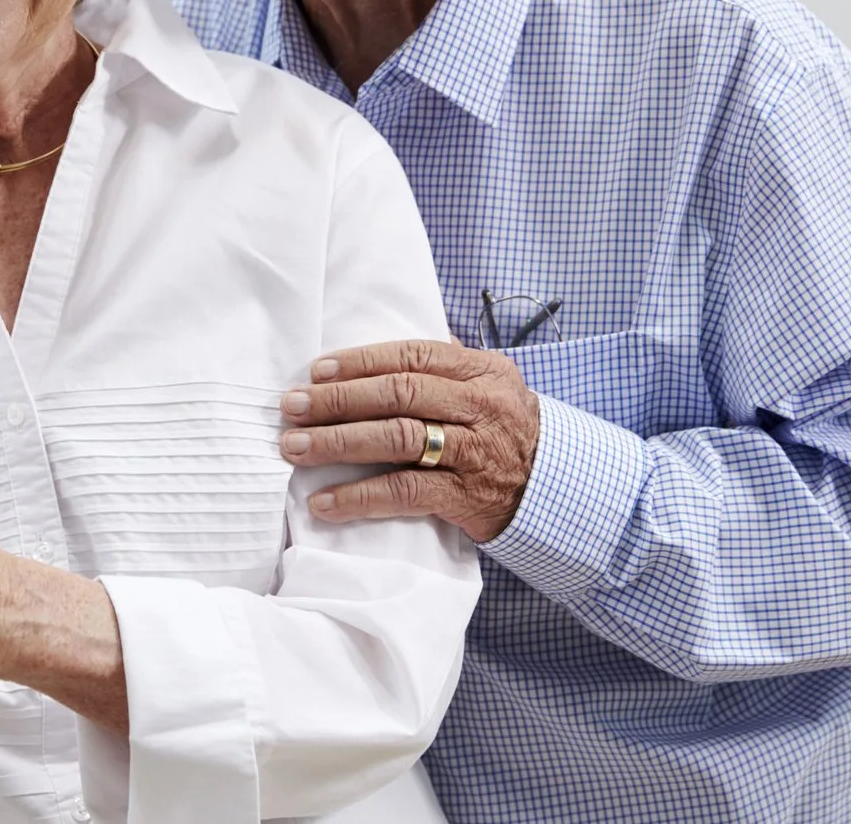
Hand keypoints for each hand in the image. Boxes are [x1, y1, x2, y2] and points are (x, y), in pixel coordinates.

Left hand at [278, 338, 540, 542]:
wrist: (558, 488)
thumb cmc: (510, 431)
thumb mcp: (495, 385)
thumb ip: (450, 363)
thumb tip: (395, 347)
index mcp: (482, 371)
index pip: (412, 356)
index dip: (360, 361)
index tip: (317, 370)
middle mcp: (479, 406)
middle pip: (397, 394)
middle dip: (337, 400)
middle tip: (291, 407)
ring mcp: (473, 452)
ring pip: (396, 439)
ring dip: (337, 443)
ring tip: (295, 448)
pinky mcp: (465, 498)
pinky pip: (405, 493)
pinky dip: (359, 497)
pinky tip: (324, 502)